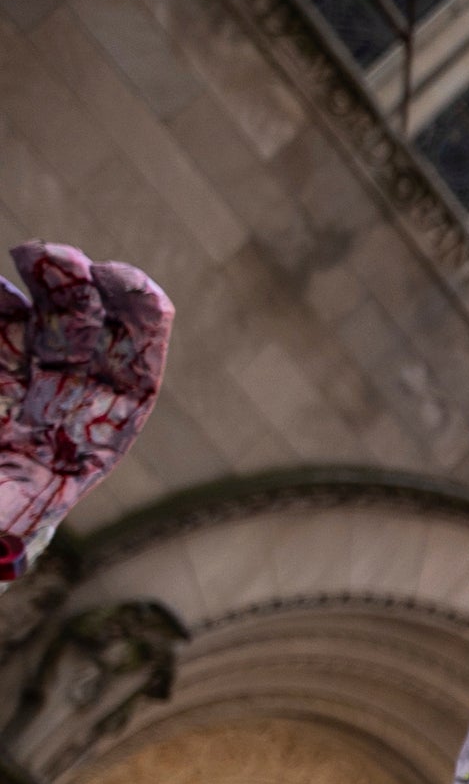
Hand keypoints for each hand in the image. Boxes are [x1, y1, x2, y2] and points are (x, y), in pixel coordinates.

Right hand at [0, 242, 171, 579]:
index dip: (140, 324)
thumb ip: (9, 512)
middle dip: (86, 293)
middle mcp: (68, 404)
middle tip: (64, 258)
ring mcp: (26, 383)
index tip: (130, 284)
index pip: (135, 369)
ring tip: (33, 255)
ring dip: (49, 283)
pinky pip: (1, 328)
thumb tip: (8, 528)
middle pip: (92, 335)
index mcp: (96, 438)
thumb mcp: (3, 518)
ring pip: (47, 321)